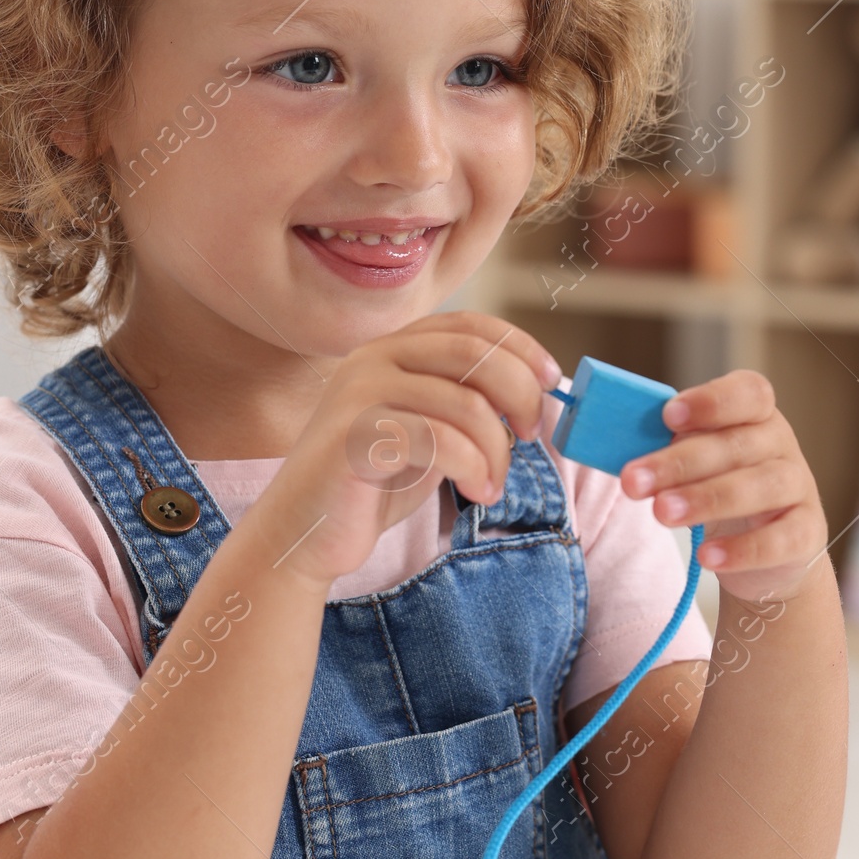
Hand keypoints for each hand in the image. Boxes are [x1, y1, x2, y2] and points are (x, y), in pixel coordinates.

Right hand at [245, 313, 559, 589]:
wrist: (304, 534)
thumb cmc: (372, 484)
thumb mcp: (429, 433)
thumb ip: (467, 405)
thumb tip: (538, 394)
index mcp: (394, 349)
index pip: (471, 324)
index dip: (521, 347)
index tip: (553, 381)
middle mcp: (374, 359)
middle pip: (474, 354)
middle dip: (520, 394)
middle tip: (533, 435)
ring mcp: (359, 395)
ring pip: (464, 404)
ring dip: (497, 449)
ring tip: (494, 484)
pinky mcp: (354, 438)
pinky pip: (439, 442)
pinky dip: (474, 469)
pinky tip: (476, 492)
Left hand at [620, 369, 828, 603]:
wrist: (767, 555)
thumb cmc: (718, 489)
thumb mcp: (695, 462)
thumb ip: (665, 445)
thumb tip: (611, 440)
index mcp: (754, 414)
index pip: (747, 393)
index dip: (711, 401)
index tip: (667, 415)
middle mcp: (781, 444)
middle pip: (736, 445)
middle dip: (680, 462)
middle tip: (633, 482)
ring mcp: (798, 488)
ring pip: (759, 487)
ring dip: (706, 499)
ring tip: (662, 514)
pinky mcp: (806, 534)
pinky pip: (779, 539)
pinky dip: (742, 549)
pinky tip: (707, 557)